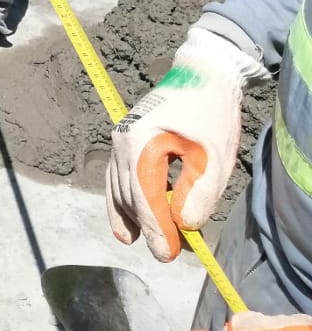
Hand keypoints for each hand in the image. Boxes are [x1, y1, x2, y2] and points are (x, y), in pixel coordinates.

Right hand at [105, 27, 257, 261]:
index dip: (156, 229)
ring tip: (148, 242)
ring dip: (133, 217)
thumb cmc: (209, 113)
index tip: (168, 254)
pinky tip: (126, 224)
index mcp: (141, 143)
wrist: (201, 76)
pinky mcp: (124, 141)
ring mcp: (119, 140)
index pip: (144, 196)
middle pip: (127, 195)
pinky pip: (116, 179)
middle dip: (146, 227)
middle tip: (168, 254)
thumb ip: (199, 193)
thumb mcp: (213, 155)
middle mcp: (121, 141)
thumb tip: (184, 225)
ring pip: (117, 189)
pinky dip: (121, 202)